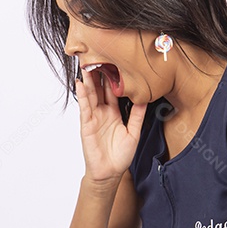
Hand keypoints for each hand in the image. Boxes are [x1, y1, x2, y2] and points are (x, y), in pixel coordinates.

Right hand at [76, 67, 146, 183]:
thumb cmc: (120, 155)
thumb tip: (146, 97)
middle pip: (100, 89)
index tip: (116, 61)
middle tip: (99, 55)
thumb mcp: (134, 132)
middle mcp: (103, 112)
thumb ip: (138, 115)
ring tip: (87, 64)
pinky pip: (84, 107)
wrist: (109, 173)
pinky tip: (80, 84)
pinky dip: (82, 95)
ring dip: (88, 80)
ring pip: (91, 95)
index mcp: (115, 112)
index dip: (113, 77)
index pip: (113, 90)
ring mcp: (93, 118)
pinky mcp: (86, 125)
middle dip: (99, 73)